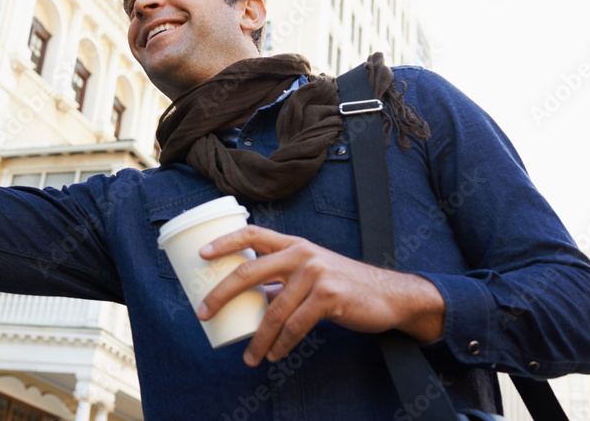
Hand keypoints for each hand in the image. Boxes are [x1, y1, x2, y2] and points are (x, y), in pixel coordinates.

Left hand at [194, 225, 444, 366]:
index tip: (200, 254)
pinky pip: (296, 325)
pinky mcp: (329, 296)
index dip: (224, 242)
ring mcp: (315, 273)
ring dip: (257, 338)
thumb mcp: (312, 272)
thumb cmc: (344, 284)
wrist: (389, 295)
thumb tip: (248, 297)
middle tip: (203, 313)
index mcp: (294, 244)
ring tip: (249, 356)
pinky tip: (274, 355)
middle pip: (249, 271)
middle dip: (221, 293)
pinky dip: (282, 344)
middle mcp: (302, 253)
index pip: (252, 234)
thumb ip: (282, 280)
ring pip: (273, 309)